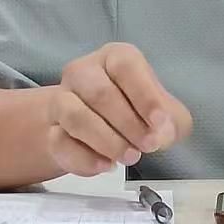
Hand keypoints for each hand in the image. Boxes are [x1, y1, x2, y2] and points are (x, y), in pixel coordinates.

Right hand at [45, 43, 192, 177]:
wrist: (103, 129)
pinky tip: (107, 166)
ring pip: (75, 117)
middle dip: (128, 124)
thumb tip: (160, 134)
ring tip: (131, 157)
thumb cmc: (139, 111)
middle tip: (149, 146)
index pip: (126, 66)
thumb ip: (171, 122)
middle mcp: (84, 72)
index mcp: (115, 57)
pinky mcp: (51, 130)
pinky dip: (85, 158)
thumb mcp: (166, 113)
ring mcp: (62, 99)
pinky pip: (60, 143)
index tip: (160, 122)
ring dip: (106, 141)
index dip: (145, 95)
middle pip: (99, 93)